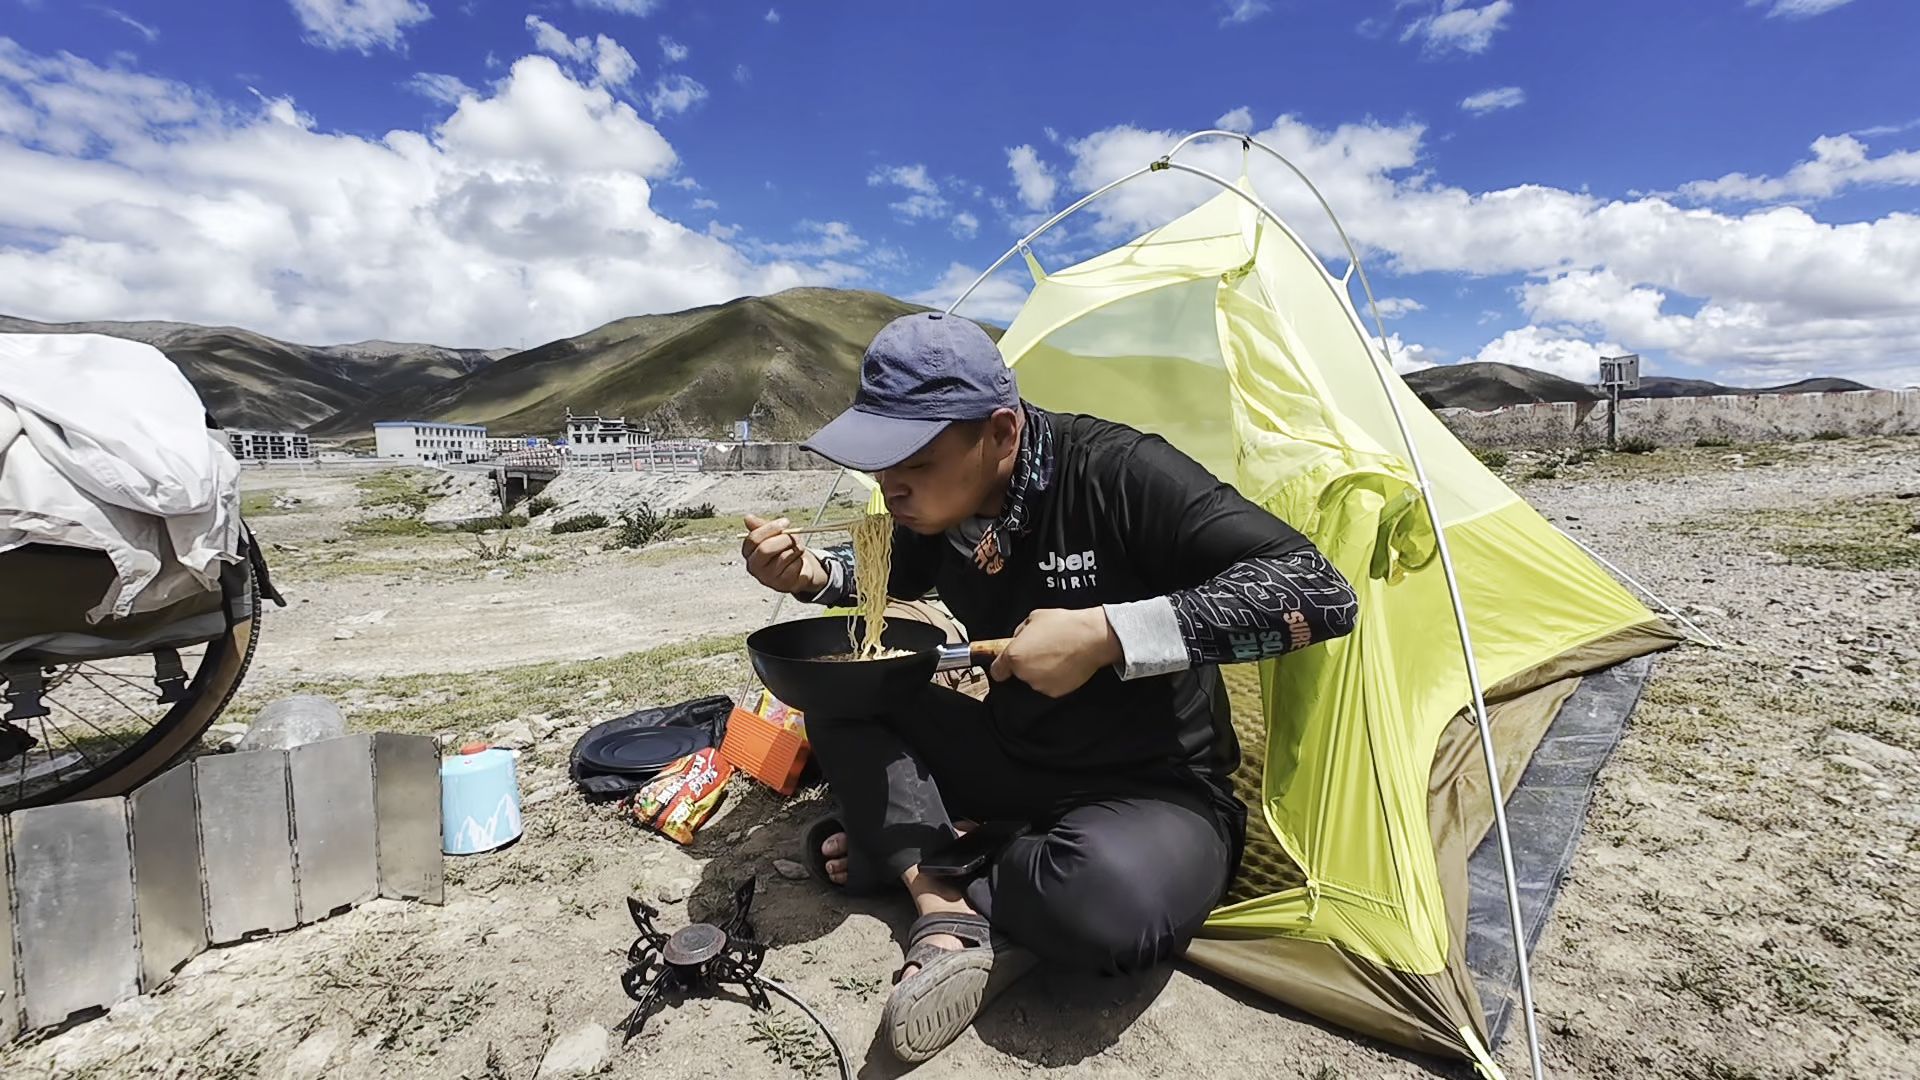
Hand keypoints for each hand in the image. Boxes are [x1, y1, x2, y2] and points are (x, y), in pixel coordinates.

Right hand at [742, 514, 827, 595]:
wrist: (799, 569)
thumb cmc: (784, 550)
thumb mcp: (773, 535)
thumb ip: (761, 526)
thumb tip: (748, 518)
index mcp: (749, 553)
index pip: (753, 539)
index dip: (770, 528)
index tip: (785, 522)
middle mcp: (755, 567)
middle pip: (765, 549)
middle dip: (784, 539)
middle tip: (795, 536)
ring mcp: (768, 578)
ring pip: (783, 557)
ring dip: (796, 548)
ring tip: (799, 548)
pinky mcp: (783, 584)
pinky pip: (794, 567)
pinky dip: (800, 560)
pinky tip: (799, 561)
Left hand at [989, 607, 1122, 697]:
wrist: (1091, 638)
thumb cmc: (1064, 625)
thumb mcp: (1034, 618)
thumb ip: (1020, 632)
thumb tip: (1019, 639)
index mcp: (1014, 655)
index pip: (997, 671)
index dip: (1002, 667)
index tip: (1007, 665)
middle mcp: (1024, 673)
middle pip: (1018, 674)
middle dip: (1027, 664)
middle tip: (1042, 650)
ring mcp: (1040, 685)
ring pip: (1034, 680)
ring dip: (1041, 671)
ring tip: (1056, 656)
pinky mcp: (1055, 692)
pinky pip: (1049, 685)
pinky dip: (1054, 678)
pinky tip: (1064, 664)